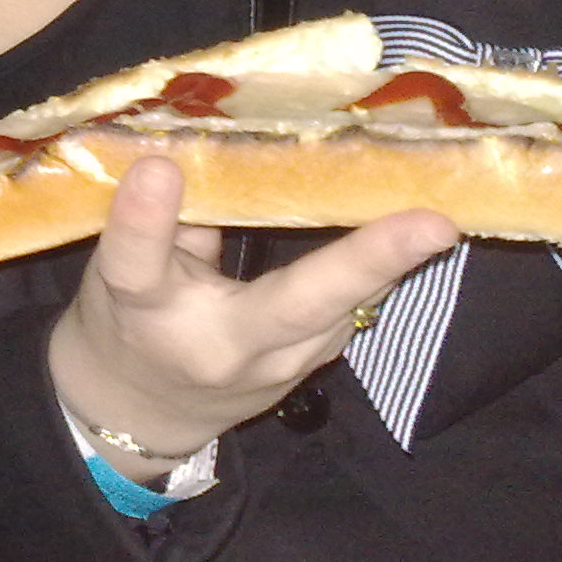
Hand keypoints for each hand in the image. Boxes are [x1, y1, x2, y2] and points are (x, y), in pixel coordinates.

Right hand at [47, 157, 458, 473]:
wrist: (140, 415)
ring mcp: (276, 368)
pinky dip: (381, 267)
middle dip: (367, 260)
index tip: (158, 167)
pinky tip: (416, 231)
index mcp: (144, 309)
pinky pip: (354, 308)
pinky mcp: (312, 367)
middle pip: (293, 303)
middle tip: (434, 225)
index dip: (145, 218)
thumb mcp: (120, 266)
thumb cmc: (127, 322)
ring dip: (395, 260)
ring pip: (346, 307)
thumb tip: (221, 147)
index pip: (138, 265)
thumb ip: (169, 220)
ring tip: (441, 211)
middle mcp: (217, 344)